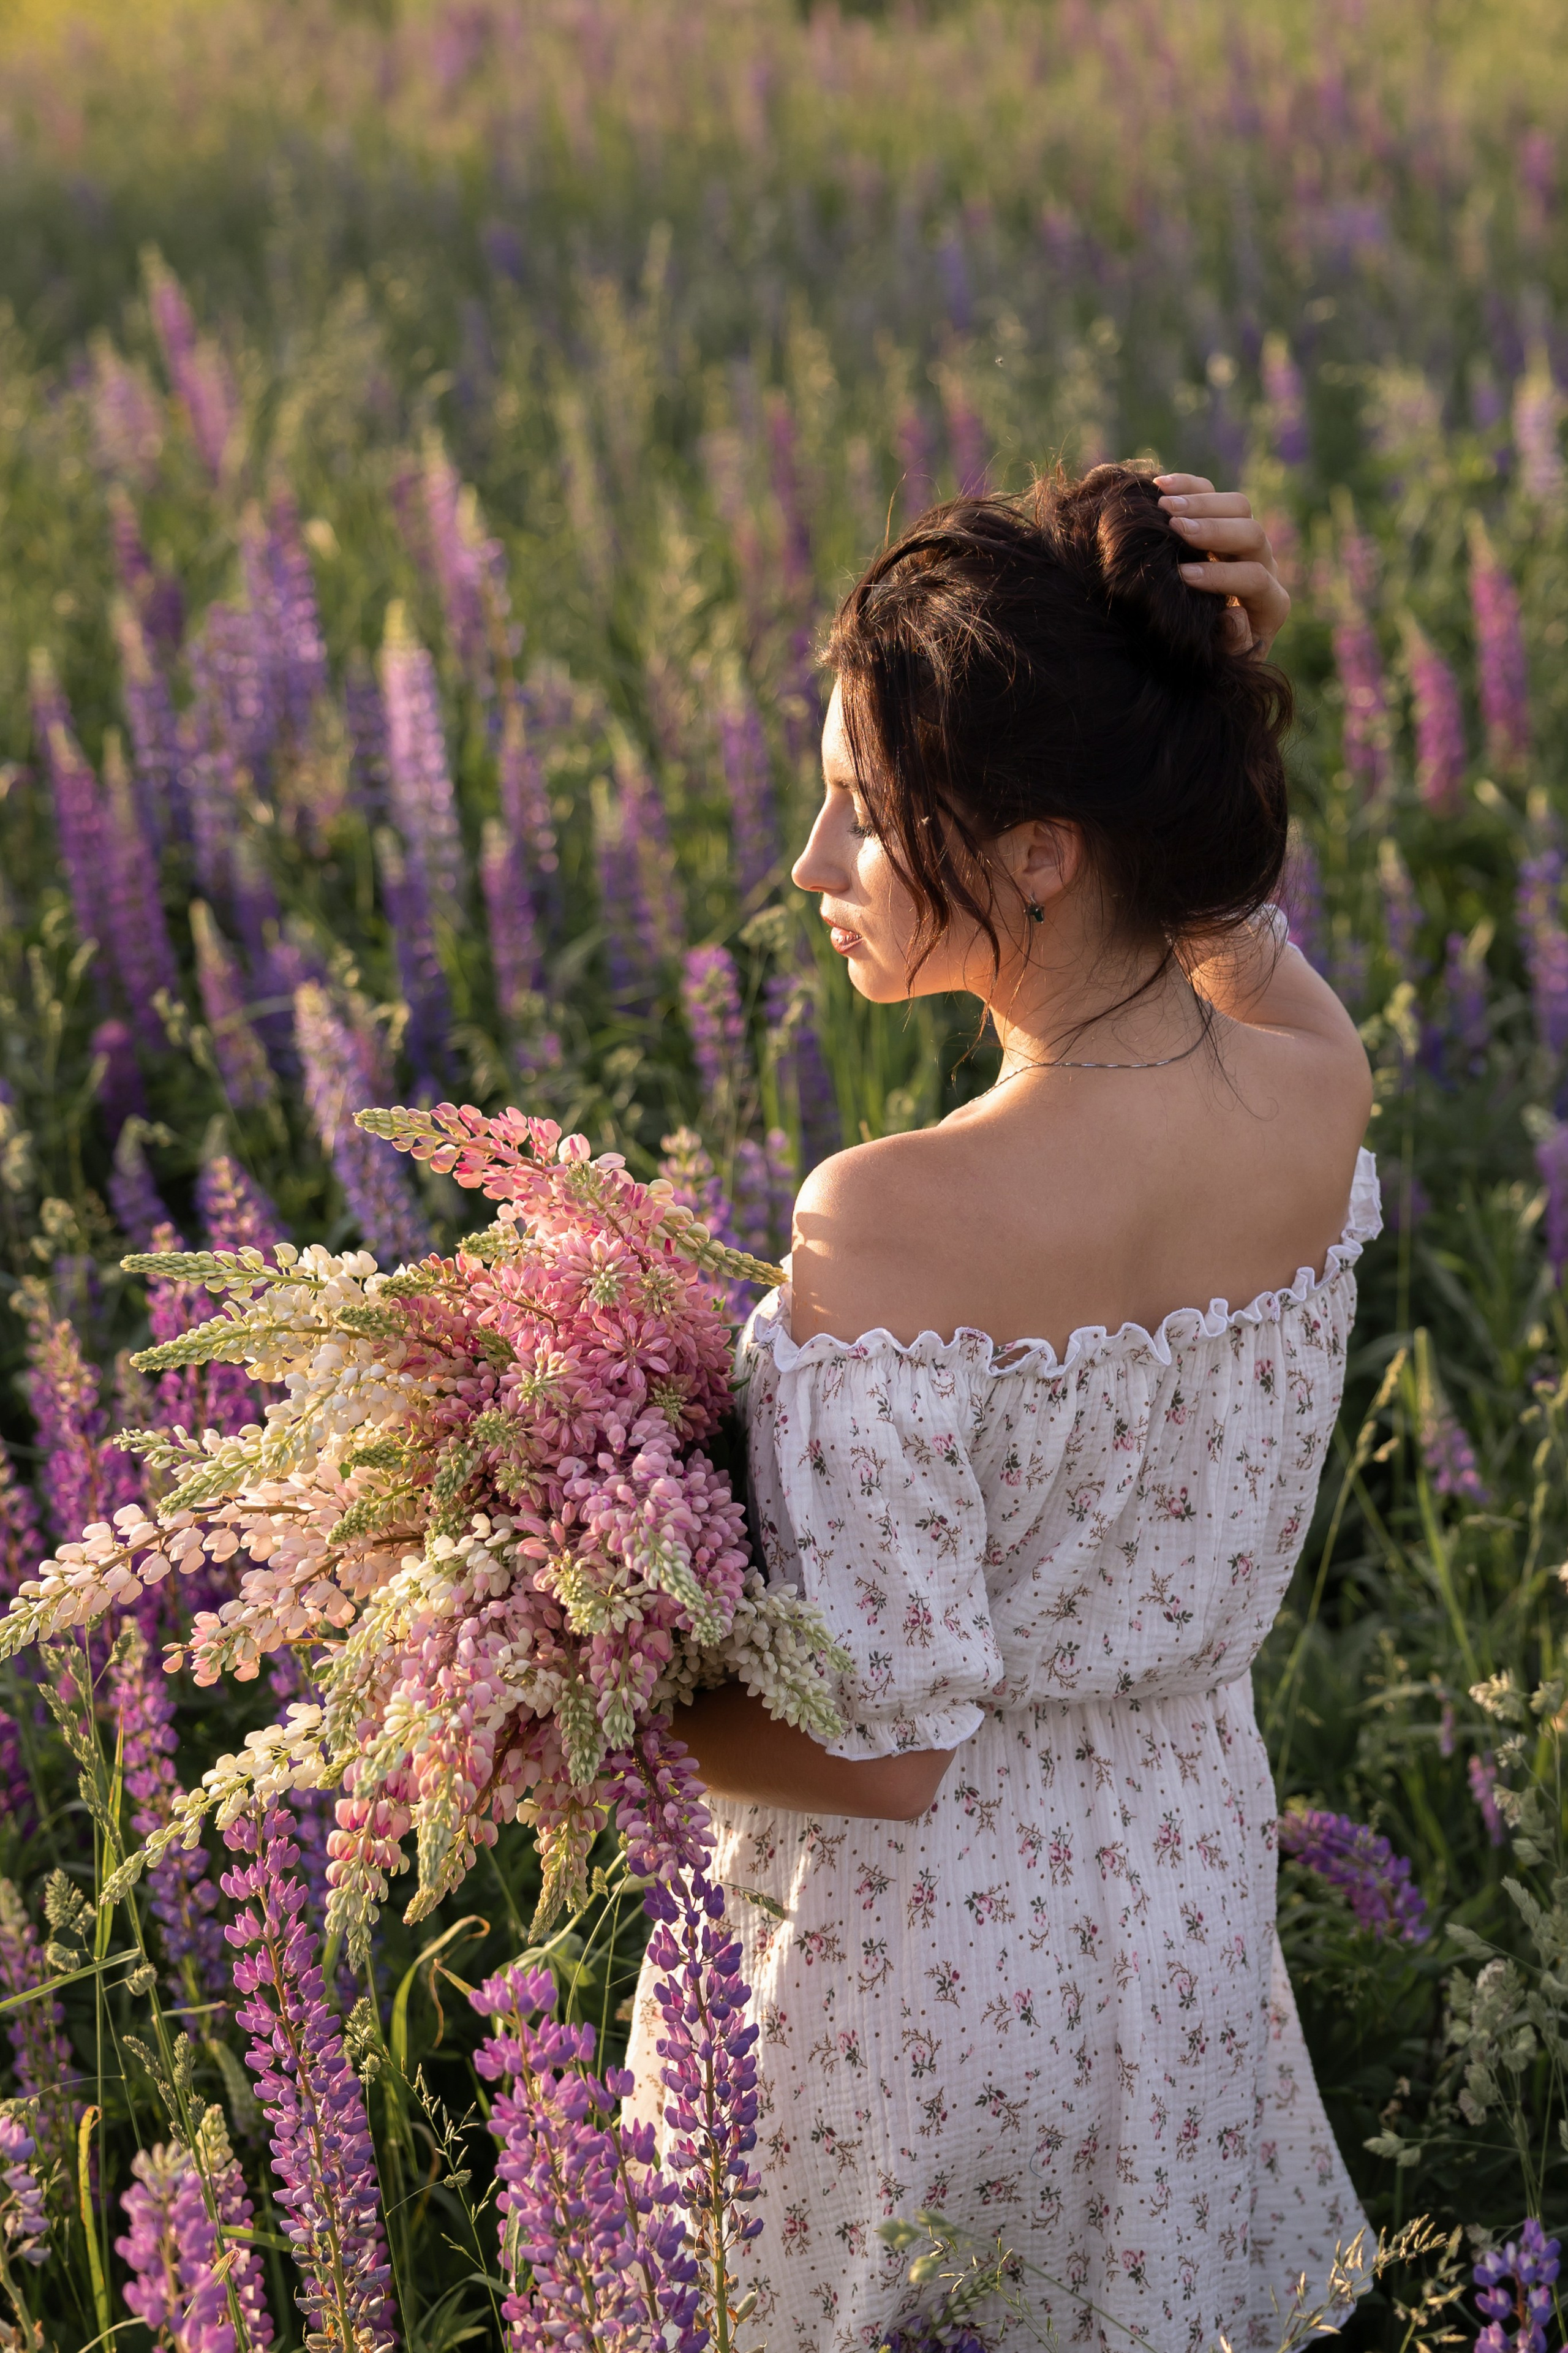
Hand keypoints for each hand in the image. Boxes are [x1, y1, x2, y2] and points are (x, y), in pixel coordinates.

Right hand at [1153, 474, 1290, 658]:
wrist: (1208, 642)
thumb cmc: (1215, 658)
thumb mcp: (1226, 661)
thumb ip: (1234, 644)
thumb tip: (1233, 614)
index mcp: (1271, 602)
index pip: (1254, 578)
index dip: (1220, 576)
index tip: (1182, 576)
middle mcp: (1263, 564)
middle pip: (1251, 533)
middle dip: (1213, 530)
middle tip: (1175, 529)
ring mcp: (1244, 541)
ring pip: (1238, 507)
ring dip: (1200, 502)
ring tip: (1162, 508)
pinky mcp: (1222, 523)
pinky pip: (1213, 494)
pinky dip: (1189, 486)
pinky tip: (1160, 488)